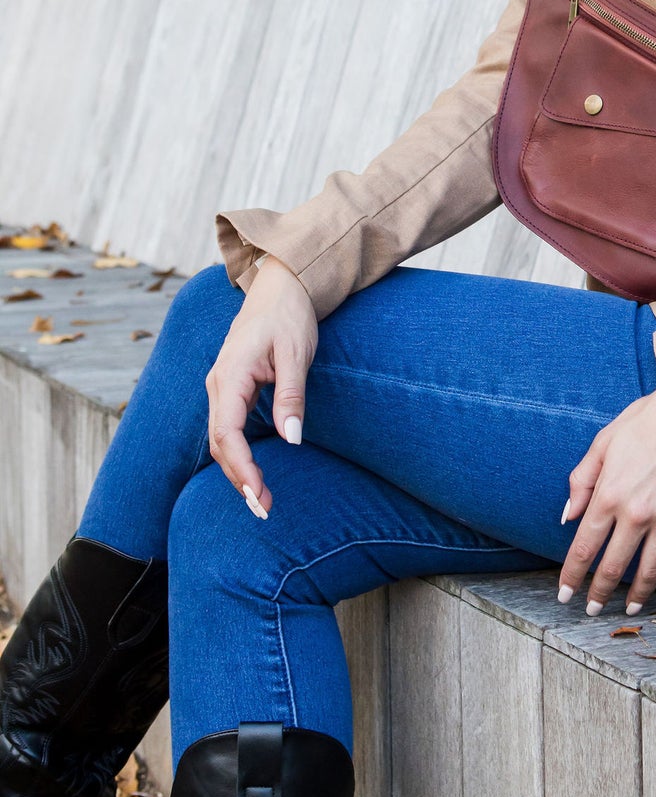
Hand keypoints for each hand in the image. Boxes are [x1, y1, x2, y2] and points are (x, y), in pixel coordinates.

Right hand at [205, 257, 317, 515]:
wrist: (281, 286)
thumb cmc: (289, 316)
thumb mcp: (296, 354)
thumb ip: (291, 397)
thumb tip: (292, 440)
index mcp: (231, 375)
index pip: (227, 433)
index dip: (241, 468)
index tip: (257, 494)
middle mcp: (218, 384)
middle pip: (219, 443)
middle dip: (238, 479)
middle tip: (263, 510)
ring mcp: (222, 387)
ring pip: (220, 439)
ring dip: (237, 471)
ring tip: (260, 500)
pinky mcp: (231, 389)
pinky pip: (227, 429)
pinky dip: (238, 455)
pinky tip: (253, 474)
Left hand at [558, 382, 655, 614]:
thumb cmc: (647, 420)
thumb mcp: (604, 442)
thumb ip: (581, 480)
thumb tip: (568, 516)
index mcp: (609, 494)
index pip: (583, 548)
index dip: (571, 577)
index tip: (564, 594)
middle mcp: (637, 514)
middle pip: (612, 568)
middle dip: (598, 594)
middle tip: (591, 610)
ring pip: (647, 573)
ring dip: (634, 596)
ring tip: (628, 609)